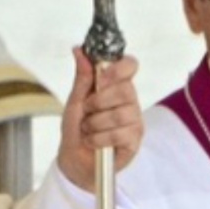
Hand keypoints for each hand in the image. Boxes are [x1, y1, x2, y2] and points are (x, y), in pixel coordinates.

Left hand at [56, 47, 142, 191]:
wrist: (74, 159)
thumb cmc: (76, 128)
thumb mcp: (75, 100)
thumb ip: (82, 77)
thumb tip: (79, 50)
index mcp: (116, 86)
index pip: (130, 65)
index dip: (118, 68)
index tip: (103, 76)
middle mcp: (129, 101)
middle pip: (125, 90)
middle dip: (99, 101)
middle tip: (87, 110)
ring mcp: (134, 121)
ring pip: (120, 114)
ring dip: (96, 123)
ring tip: (88, 129)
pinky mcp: (134, 141)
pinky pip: (120, 134)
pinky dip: (100, 138)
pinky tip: (94, 141)